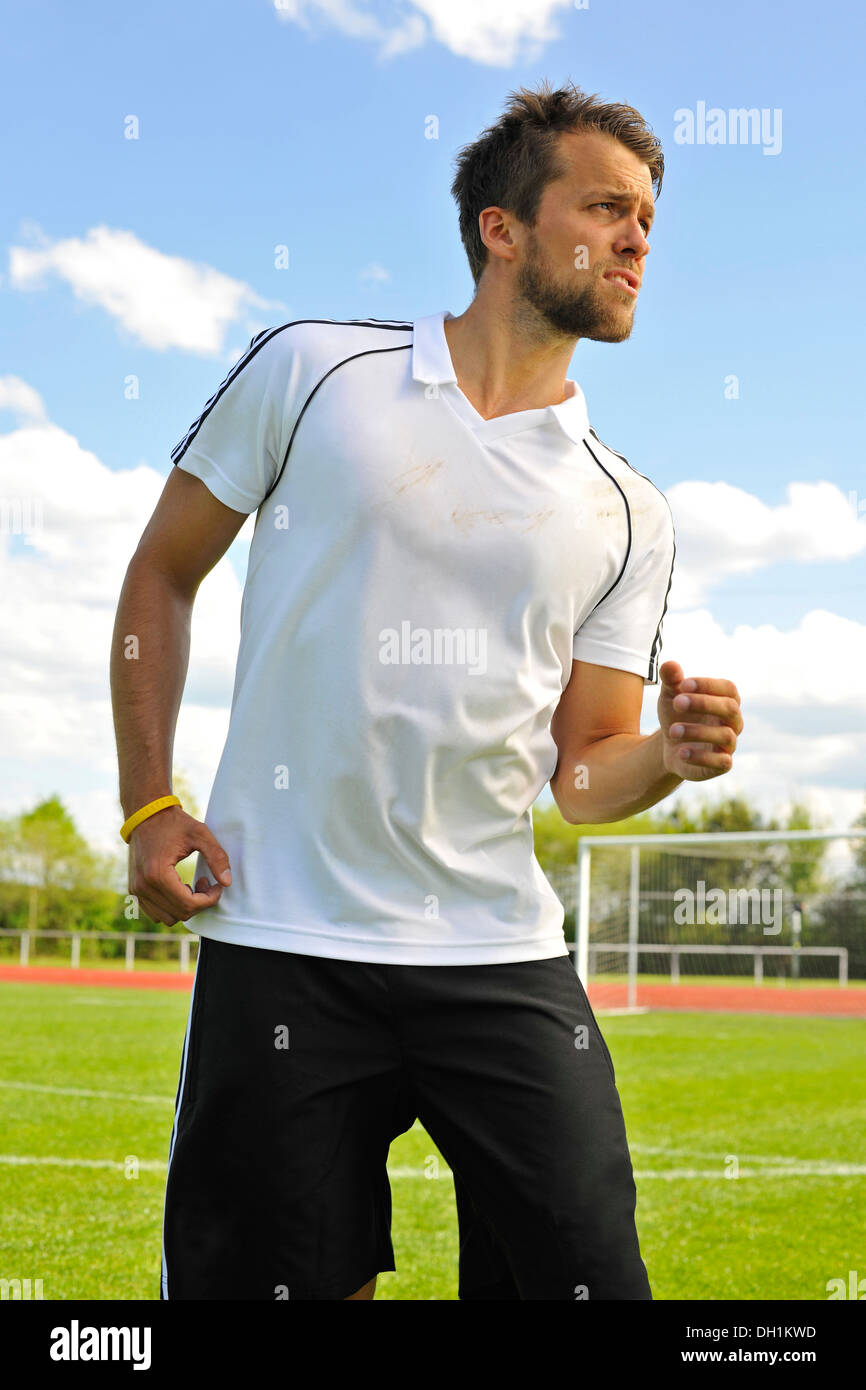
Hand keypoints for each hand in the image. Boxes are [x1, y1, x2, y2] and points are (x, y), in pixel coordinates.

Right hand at [127, 805, 231, 926]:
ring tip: (192, 885)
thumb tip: (227, 883)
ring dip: (185, 906)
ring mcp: (136, 890)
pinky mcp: (134, 890)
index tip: (217, 886)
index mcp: (158, 874)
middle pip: (180, 913)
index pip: (188, 904)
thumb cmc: (173, 823)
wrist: (145, 814)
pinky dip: (172, 906)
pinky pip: (156, 913)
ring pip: (168, 918)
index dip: (209, 900)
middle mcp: (143, 886)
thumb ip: (217, 857)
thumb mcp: (200, 834)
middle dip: (199, 902)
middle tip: (207, 882)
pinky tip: (180, 887)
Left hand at [657, 659, 743, 781]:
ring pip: (725, 735)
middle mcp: (733, 721)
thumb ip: (671, 681)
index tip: (683, 684)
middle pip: (730, 708)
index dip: (708, 684)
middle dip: (704, 703)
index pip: (728, 688)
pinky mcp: (722, 764)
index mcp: (725, 700)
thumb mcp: (670, 696)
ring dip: (697, 731)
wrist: (669, 746)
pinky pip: (722, 762)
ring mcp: (729, 744)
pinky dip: (701, 757)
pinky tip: (680, 752)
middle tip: (677, 702)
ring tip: (672, 730)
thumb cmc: (677, 714)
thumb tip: (669, 665)